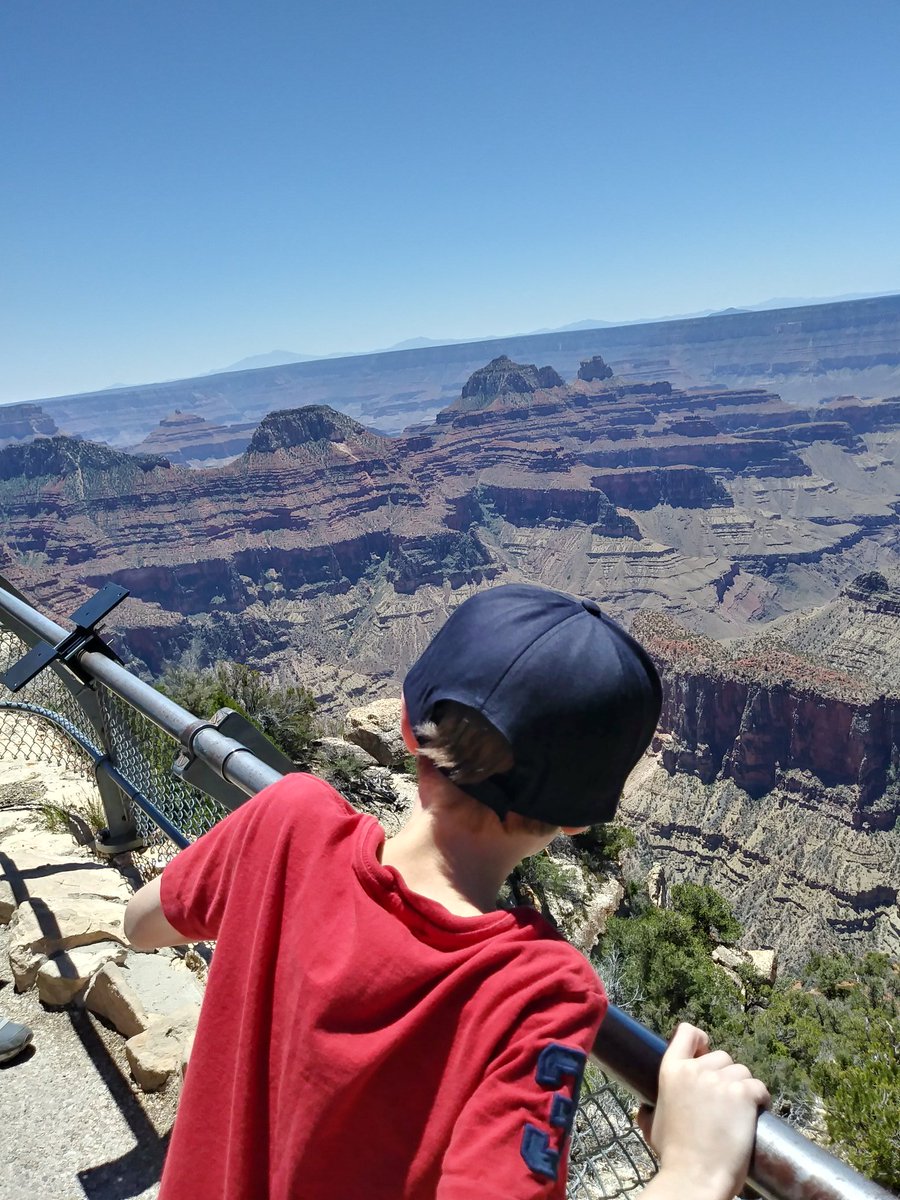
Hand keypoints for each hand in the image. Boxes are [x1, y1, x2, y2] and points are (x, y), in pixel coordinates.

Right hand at [637, 1023, 769, 1199]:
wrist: (696, 1176)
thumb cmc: (674, 1155)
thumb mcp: (653, 1126)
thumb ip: (650, 1110)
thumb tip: (644, 1110)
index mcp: (671, 1071)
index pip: (687, 1033)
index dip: (700, 1040)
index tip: (705, 1052)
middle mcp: (695, 1069)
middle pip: (721, 1056)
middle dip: (726, 1076)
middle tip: (724, 1103)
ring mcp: (720, 1081)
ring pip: (743, 1071)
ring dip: (744, 1088)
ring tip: (740, 1113)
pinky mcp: (743, 1094)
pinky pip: (759, 1087)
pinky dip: (761, 1099)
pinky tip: (756, 1113)